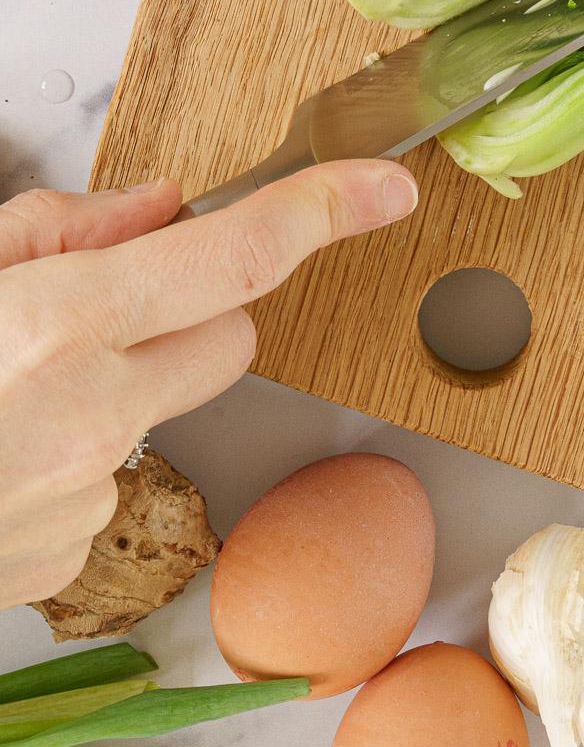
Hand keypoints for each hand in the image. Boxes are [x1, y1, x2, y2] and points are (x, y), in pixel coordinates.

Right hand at [0, 164, 417, 608]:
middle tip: (106, 302)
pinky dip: (84, 454)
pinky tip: (9, 448)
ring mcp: (85, 495)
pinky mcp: (70, 558)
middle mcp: (88, 413)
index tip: (383, 188)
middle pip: (232, 332)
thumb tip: (162, 206)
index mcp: (58, 323)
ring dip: (129, 380)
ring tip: (20, 388)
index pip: (234, 256)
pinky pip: (121, 479)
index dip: (323, 210)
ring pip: (174, 406)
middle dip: (197, 302)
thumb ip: (60, 227)